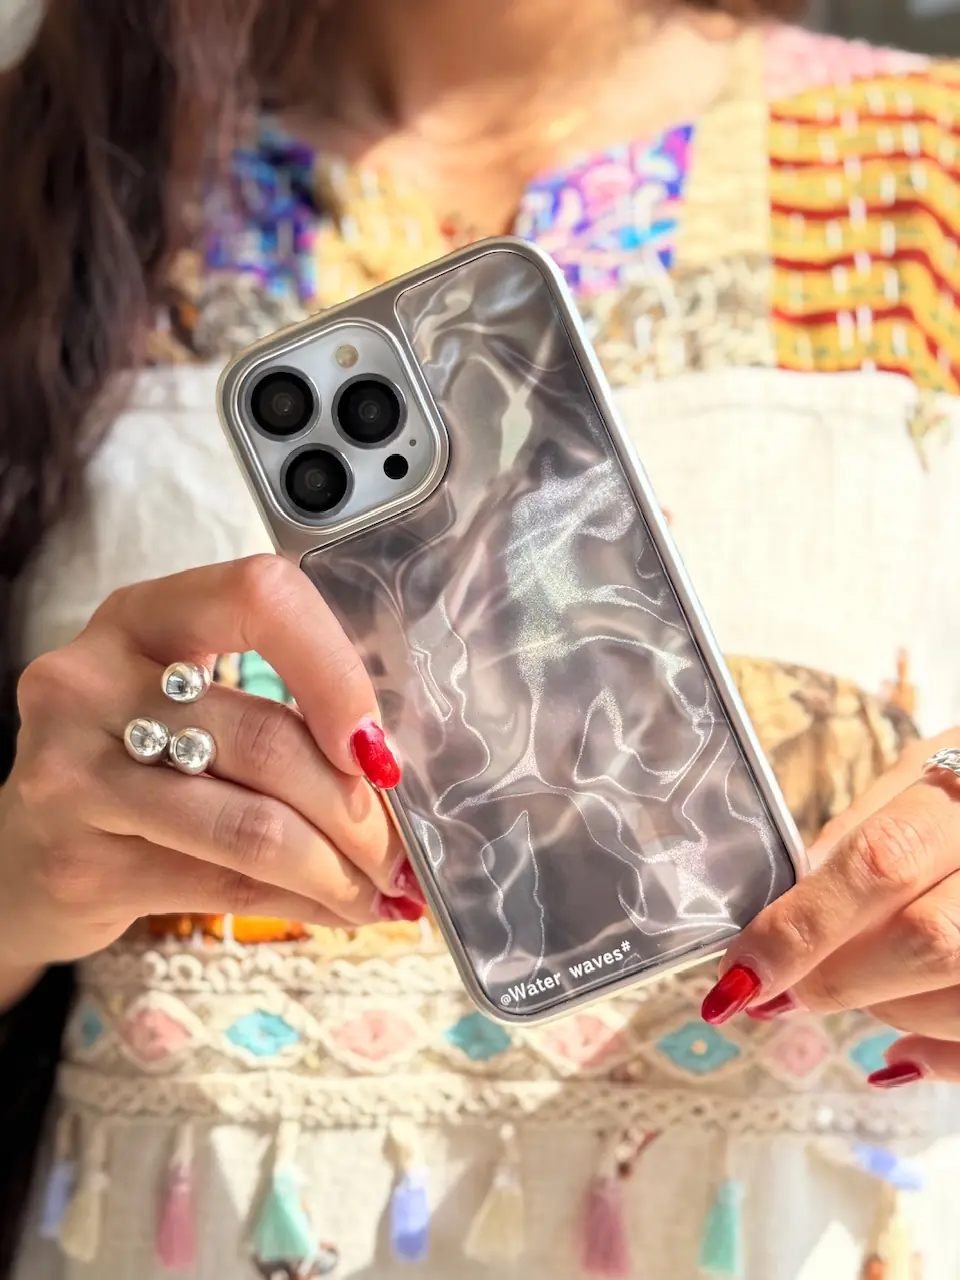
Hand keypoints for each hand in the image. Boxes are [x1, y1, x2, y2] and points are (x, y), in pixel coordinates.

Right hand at [0, 555, 422, 982]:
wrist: (23, 856)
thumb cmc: (136, 766)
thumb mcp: (189, 703)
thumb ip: (278, 708)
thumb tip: (396, 769)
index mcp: (141, 617)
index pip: (258, 600)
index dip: (335, 670)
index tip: (377, 746)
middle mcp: (91, 681)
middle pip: (268, 738)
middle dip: (358, 808)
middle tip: (403, 849)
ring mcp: (74, 774)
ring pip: (254, 825)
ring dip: (341, 868)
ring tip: (384, 888)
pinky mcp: (80, 862)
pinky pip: (227, 883)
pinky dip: (305, 902)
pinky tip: (342, 910)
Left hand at [700, 731, 959, 1087]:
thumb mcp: (917, 772)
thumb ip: (858, 833)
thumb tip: (786, 902)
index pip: (877, 865)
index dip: (802, 929)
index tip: (741, 973)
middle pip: (925, 942)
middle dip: (834, 980)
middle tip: (778, 990)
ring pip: (958, 999)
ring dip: (885, 1012)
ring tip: (853, 987)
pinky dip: (938, 1060)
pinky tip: (896, 1062)